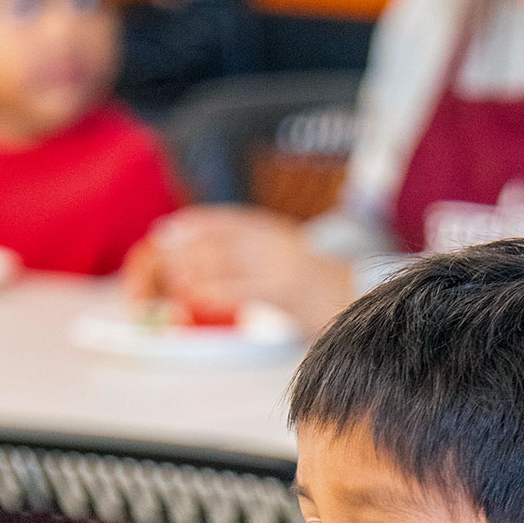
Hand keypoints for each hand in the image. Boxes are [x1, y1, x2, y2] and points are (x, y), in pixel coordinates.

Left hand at [122, 205, 353, 336]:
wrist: (362, 302)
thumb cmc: (321, 292)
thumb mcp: (286, 263)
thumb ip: (256, 257)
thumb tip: (215, 264)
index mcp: (275, 232)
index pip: (227, 220)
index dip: (194, 225)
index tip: (167, 232)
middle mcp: (276, 241)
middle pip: (219, 240)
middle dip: (187, 249)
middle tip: (162, 261)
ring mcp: (282, 263)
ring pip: (227, 260)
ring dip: (194, 269)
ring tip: (173, 279)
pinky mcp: (287, 289)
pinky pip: (244, 288)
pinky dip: (217, 291)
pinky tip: (198, 296)